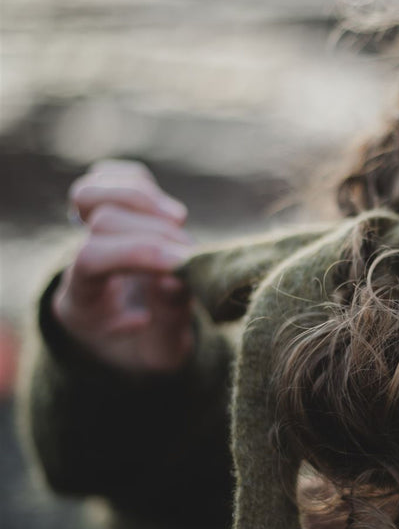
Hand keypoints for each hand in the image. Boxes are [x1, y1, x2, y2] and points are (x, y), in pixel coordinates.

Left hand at [53, 159, 194, 372]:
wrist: (134, 339)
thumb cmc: (150, 347)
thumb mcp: (163, 351)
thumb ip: (170, 319)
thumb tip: (178, 280)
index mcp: (82, 304)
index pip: (92, 258)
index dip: (138, 253)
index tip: (182, 264)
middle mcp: (75, 263)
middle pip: (102, 221)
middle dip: (154, 232)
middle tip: (192, 254)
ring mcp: (84, 233)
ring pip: (94, 190)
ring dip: (144, 201)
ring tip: (179, 221)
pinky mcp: (103, 211)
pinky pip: (111, 177)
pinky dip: (142, 186)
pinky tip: (168, 213)